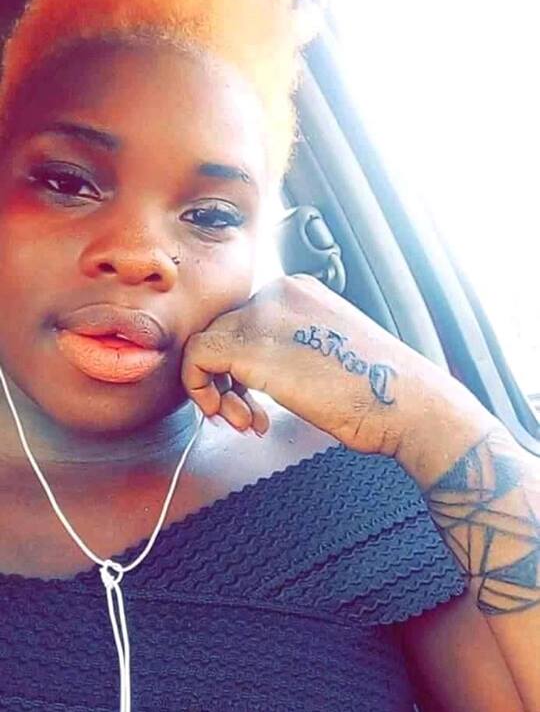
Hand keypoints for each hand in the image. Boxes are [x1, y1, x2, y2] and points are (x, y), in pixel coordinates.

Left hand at [181, 274, 492, 462]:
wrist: (405, 405)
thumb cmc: (377, 391)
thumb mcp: (328, 352)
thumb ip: (290, 347)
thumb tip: (255, 368)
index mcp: (301, 291)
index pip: (243, 319)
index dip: (239, 365)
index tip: (252, 398)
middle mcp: (281, 292)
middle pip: (222, 331)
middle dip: (227, 379)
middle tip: (245, 414)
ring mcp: (265, 315)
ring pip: (205, 343)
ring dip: (216, 390)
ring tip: (245, 421)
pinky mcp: (252, 346)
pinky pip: (197, 357)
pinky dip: (202, 390)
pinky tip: (235, 416)